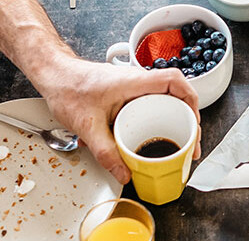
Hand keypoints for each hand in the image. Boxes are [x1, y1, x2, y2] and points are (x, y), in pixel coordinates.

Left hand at [34, 57, 200, 183]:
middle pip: (176, 94)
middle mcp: (138, 81)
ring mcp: (134, 86)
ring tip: (179, 142)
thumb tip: (124, 172)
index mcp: (134, 82)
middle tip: (190, 143)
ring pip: (166, 99)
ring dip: (175, 118)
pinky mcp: (128, 93)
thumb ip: (105, 152)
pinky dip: (160, 118)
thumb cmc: (67, 87)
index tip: (194, 121)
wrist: (54, 76)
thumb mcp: (87, 125)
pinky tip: (155, 135)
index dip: (191, 100)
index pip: (174, 81)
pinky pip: (152, 103)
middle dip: (188, 118)